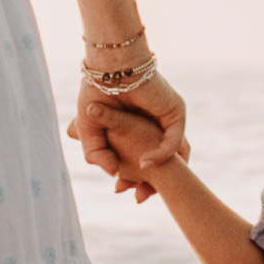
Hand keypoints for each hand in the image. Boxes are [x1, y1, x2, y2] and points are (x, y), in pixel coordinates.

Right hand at [69, 69, 186, 185]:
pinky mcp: (174, 111)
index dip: (132, 178)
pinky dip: (161, 154)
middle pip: (159, 160)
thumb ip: (96, 152)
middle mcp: (153, 125)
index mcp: (135, 128)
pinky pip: (175, 139)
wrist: (108, 66)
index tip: (120, 191)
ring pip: (171, 155)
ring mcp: (166, 118)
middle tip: (136, 197)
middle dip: (148, 183)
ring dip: (159, 174)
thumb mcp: (89, 129)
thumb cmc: (96, 91)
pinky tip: (145, 162)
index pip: (141, 159)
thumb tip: (113, 173)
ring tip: (143, 188)